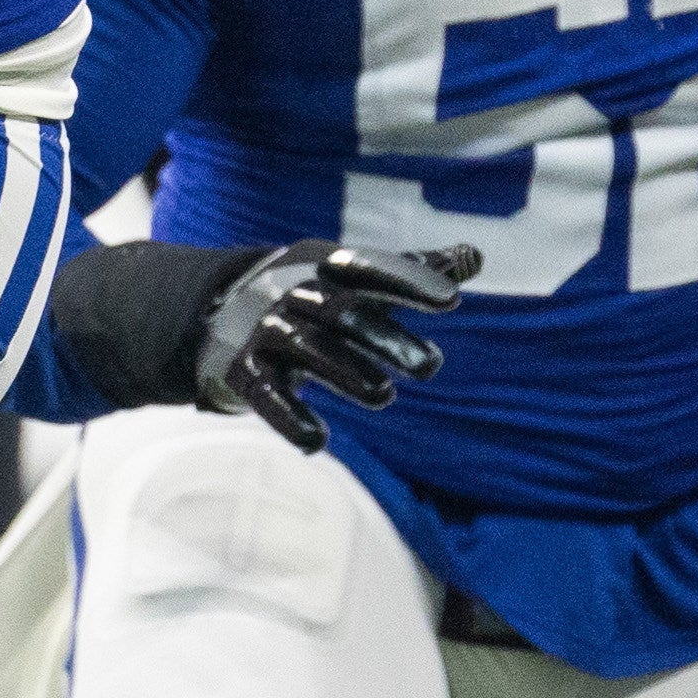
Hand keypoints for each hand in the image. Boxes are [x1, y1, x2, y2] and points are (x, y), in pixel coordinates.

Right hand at [191, 242, 469, 451]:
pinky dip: (288, 416)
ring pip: (306, 349)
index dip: (407, 281)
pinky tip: (318, 442)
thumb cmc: (316, 297)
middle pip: (339, 311)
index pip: (368, 268)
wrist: (223, 312)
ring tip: (384, 396)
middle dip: (383, 336)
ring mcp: (265, 331)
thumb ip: (413, 270)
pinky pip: (265, 393)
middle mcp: (293, 293)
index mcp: (324, 267)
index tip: (451, 301)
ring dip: (344, 371)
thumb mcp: (356, 280)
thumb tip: (475, 255)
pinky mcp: (245, 369)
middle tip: (431, 367)